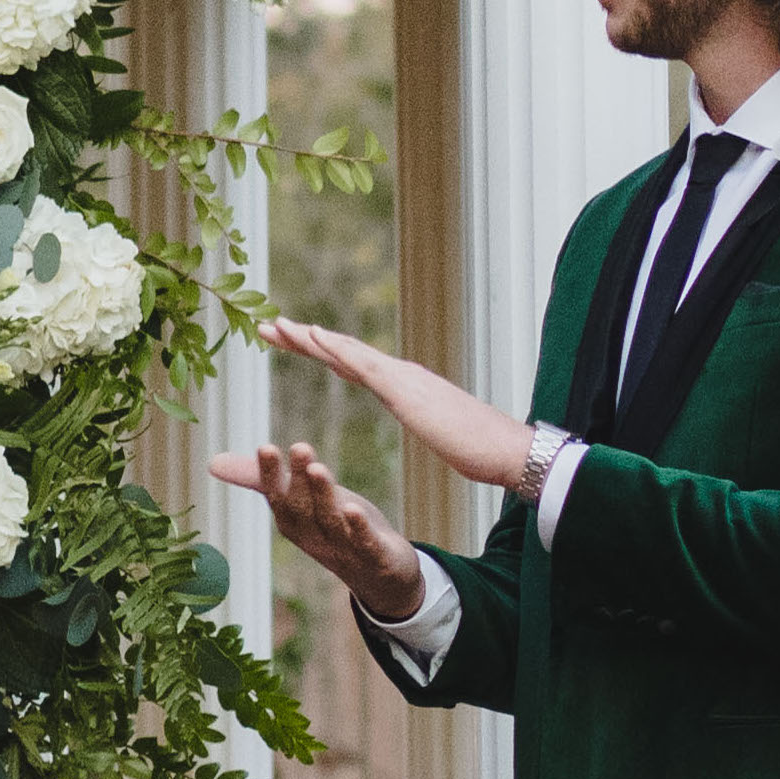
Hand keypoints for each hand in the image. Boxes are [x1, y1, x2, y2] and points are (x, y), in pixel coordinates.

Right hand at [215, 437, 428, 622]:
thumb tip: (211, 462)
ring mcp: (343, 549)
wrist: (380, 577)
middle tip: (300, 447)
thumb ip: (263, 480)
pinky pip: (365, 544)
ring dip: (323, 496)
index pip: (278, 497)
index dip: (271, 474)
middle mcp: (313, 537)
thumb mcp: (303, 500)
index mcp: (293, 523)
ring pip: (330, 521)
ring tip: (319, 468)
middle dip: (300, 479)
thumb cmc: (336, 528)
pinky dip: (358, 529)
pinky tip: (354, 509)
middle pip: (303, 508)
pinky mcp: (376, 557)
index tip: (265, 447)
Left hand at [267, 321, 539, 500]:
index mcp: (405, 386)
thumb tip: (419, 410)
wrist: (512, 452)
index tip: (291, 341)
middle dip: (304, 338)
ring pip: (347, 350)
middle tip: (268, 326)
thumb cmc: (481, 449)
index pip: (353, 364)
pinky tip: (312, 337)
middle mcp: (402, 375)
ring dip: (310, 337)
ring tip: (277, 326)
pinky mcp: (408, 391)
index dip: (321, 351)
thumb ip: (424, 415)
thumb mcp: (439, 431)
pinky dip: (336, 348)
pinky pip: (364, 364)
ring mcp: (405, 379)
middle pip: (343, 351)